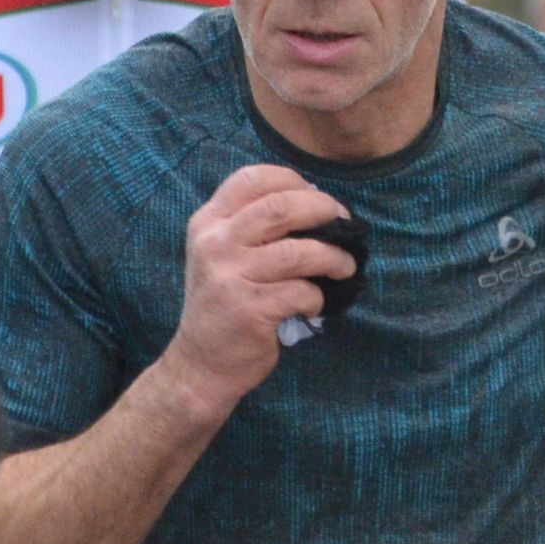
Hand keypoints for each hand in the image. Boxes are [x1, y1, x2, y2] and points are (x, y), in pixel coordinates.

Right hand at [155, 164, 350, 411]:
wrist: (200, 364)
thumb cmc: (221, 304)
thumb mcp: (219, 254)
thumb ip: (250, 226)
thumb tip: (313, 201)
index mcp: (207, 223)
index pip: (251, 178)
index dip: (291, 179)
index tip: (314, 194)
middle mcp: (215, 244)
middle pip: (281, 206)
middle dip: (323, 209)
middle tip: (343, 223)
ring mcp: (230, 276)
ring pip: (300, 252)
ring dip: (334, 257)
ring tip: (344, 267)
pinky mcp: (250, 310)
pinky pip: (302, 292)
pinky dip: (318, 298)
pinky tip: (314, 304)